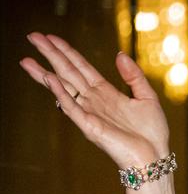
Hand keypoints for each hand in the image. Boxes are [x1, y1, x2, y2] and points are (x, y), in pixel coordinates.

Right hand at [19, 32, 168, 169]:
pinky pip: (72, 107)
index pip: (81, 67)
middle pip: (68, 72)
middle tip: (32, 36)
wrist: (154, 158)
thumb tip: (119, 54)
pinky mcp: (89, 126)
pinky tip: (50, 79)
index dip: (67, 52)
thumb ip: (134, 76)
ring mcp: (89, 112)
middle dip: (51, 54)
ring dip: (45, 73)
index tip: (51, 37)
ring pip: (63, 87)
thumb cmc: (152, 133)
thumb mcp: (147, 97)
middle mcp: (94, 100)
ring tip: (27, 60)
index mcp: (106, 93)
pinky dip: (60, 93)